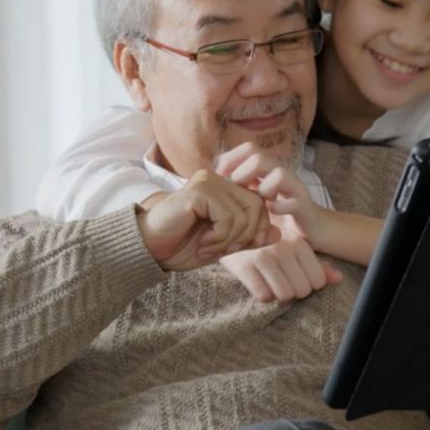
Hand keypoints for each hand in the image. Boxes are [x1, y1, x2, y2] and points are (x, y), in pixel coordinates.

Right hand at [135, 170, 268, 271]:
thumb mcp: (224, 245)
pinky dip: (219, 237)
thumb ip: (250, 237)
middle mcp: (218, 179)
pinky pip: (228, 217)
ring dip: (229, 240)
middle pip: (257, 206)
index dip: (256, 231)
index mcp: (224, 188)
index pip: (259, 204)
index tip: (233, 248)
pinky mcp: (199, 191)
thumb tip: (279, 232)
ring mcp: (208, 181)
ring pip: (244, 214)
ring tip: (209, 247)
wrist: (150, 249)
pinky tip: (202, 242)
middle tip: (222, 250)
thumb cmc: (182, 246)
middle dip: (245, 237)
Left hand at [214, 143, 324, 237]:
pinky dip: (279, 207)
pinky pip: (291, 202)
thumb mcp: (256, 196)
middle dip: (242, 173)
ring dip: (262, 188)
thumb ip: (240, 185)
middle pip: (259, 156)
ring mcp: (294, 188)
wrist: (314, 228)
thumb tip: (212, 177)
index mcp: (268, 168)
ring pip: (278, 174)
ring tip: (258, 202)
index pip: (249, 148)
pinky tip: (272, 214)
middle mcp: (281, 173)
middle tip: (236, 191)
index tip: (220, 177)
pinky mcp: (304, 205)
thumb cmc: (279, 212)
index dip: (231, 158)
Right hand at [218, 213, 342, 301]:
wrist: (229, 226)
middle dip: (293, 291)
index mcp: (299, 242)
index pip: (317, 281)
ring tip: (271, 281)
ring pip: (284, 295)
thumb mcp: (293, 245)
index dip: (308, 284)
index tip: (296, 277)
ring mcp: (263, 257)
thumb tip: (339, 279)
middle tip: (282, 280)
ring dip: (278, 293)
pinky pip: (263, 295)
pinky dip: (262, 293)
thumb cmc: (267, 240)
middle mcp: (284, 249)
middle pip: (301, 291)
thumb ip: (317, 263)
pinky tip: (258, 281)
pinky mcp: (244, 266)